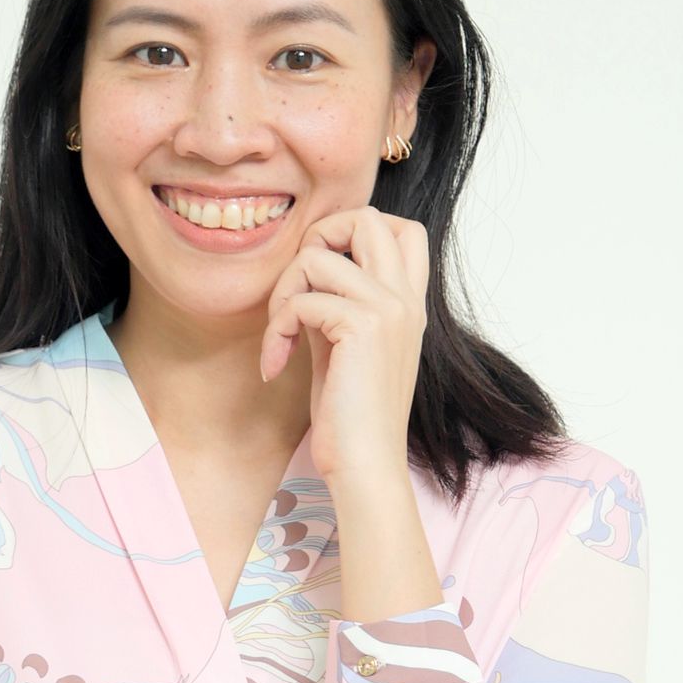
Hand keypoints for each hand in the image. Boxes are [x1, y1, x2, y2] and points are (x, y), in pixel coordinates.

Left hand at [260, 205, 428, 482]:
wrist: (365, 466)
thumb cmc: (348, 416)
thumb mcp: (342, 346)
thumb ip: (334, 303)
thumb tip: (303, 271)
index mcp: (408, 302)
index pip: (404, 228)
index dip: (353, 229)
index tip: (320, 274)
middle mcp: (405, 298)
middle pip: (368, 217)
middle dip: (317, 238)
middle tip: (297, 289)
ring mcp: (390, 308)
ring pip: (317, 255)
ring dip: (282, 293)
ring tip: (280, 336)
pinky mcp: (364, 326)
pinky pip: (300, 301)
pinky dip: (275, 331)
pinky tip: (275, 364)